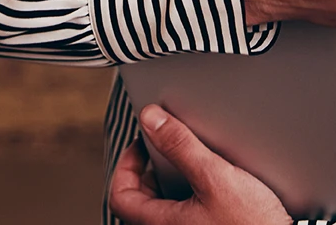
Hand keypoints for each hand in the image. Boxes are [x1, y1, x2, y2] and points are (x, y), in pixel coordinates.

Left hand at [108, 105, 289, 224]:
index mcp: (161, 223)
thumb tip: (152, 120)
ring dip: (170, 182)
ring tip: (188, 161)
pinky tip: (211, 184)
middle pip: (140, 201)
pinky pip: (186, 214)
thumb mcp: (215, 176)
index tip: (142, 143)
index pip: (120, 195)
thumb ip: (180, 147)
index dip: (125, 165)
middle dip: (148, 170)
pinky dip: (190, 196)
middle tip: (162, 148)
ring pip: (164, 209)